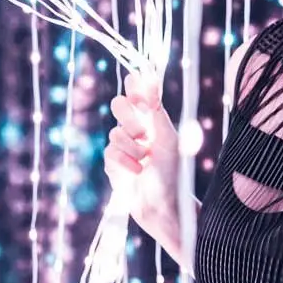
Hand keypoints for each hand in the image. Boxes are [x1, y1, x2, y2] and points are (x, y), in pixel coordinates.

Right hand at [105, 71, 182, 260]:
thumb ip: (156, 110)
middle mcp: (136, 129)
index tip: (140, 94)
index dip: (135, 88)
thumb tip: (150, 79)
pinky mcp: (112, 164)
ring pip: (115, 132)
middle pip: (118, 105)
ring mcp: (122, 146)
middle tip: (143, 133)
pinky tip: (137, 172)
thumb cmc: (172, 171)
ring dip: (133, 147)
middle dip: (129, 117)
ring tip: (145, 160)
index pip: (137, 92)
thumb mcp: (168, 137)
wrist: (164, 203)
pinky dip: (125, 162)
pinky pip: (110, 152)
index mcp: (152, 119)